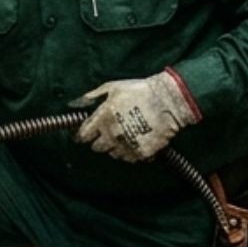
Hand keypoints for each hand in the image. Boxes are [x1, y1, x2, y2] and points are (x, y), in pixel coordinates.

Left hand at [73, 69, 200, 161]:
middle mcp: (112, 134)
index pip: (84, 135)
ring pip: (113, 154)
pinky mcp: (141, 153)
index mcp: (103, 118)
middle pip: (97, 147)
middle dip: (100, 140)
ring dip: (115, 147)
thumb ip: (94, 96)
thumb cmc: (140, 90)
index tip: (86, 134)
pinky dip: (130, 152)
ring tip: (124, 135)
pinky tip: (135, 141)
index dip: (83, 134)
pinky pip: (129, 158)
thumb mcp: (113, 87)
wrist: (168, 100)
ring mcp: (127, 145)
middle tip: (107, 133)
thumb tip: (79, 102)